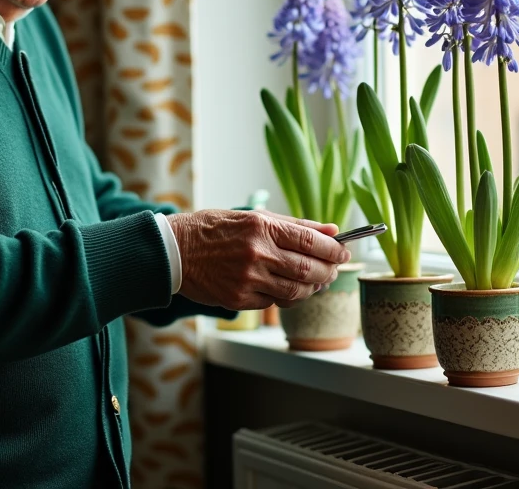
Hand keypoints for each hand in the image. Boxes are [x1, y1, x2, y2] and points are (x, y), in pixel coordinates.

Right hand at [168, 209, 350, 309]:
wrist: (173, 250)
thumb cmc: (213, 229)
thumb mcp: (252, 217)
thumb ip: (293, 225)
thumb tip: (330, 230)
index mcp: (261, 227)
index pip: (310, 240)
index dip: (334, 249)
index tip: (344, 252)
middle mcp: (256, 253)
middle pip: (308, 269)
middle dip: (328, 271)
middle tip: (332, 269)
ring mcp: (247, 279)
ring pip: (295, 291)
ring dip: (310, 288)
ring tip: (312, 281)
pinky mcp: (238, 299)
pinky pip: (273, 302)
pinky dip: (283, 296)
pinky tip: (281, 286)